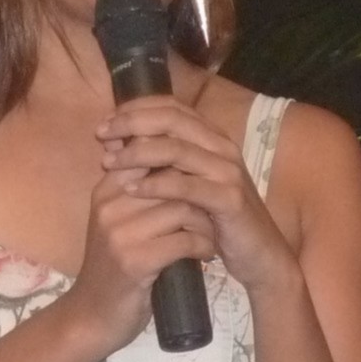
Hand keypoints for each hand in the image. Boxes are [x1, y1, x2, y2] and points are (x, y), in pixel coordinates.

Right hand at [64, 170, 216, 352]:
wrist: (93, 316)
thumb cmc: (116, 267)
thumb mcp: (121, 223)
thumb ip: (141, 193)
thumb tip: (176, 158)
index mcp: (107, 190)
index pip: (151, 154)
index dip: (184, 166)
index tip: (202, 186)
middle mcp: (110, 206)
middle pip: (173, 179)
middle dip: (201, 196)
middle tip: (214, 214)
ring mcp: (120, 233)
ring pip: (183, 209)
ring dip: (206, 225)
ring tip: (209, 237)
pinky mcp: (135, 261)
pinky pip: (185, 241)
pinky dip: (204, 247)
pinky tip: (205, 255)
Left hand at [95, 97, 295, 291]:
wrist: (259, 254)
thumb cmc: (219, 220)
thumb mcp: (189, 184)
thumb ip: (164, 162)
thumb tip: (120, 142)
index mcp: (213, 139)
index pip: (171, 107)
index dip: (136, 110)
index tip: (106, 123)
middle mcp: (223, 148)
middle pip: (171, 120)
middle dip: (131, 124)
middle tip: (101, 135)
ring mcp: (228, 172)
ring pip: (176, 148)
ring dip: (137, 153)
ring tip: (109, 162)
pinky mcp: (229, 199)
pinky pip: (186, 186)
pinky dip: (156, 185)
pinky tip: (132, 190)